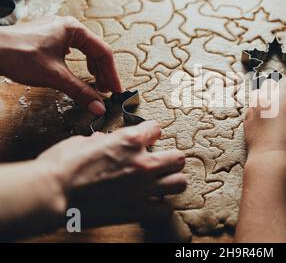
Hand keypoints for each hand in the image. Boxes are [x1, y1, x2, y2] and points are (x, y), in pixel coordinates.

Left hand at [0, 16, 121, 115]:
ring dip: (91, 69)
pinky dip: (78, 64)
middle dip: (102, 73)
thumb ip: (80, 92)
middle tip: (106, 91)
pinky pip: (72, 51)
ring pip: (84, 51)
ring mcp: (56, 31)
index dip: (112, 74)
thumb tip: (99, 107)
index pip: (103, 52)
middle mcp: (67, 27)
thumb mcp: (55, 76)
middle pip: (95, 51)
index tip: (115, 90)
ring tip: (95, 84)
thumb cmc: (19, 55)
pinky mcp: (47, 38)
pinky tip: (77, 71)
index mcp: (74, 29)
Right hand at [36, 121, 186, 225]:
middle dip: (170, 158)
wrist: (52, 193)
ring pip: (179, 182)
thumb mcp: (84, 141)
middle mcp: (143, 162)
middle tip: (160, 162)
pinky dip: (160, 206)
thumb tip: (106, 141)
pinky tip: (150, 202)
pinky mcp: (138, 210)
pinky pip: (165, 209)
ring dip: (171, 181)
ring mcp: (143, 188)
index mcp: (129, 140)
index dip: (150, 132)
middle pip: (178, 158)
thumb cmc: (62, 164)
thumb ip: (104, 140)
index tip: (146, 138)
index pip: (156, 129)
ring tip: (160, 183)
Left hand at [244, 77, 285, 168]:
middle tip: (284, 99)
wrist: (268, 155)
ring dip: (266, 97)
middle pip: (270, 84)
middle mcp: (264, 99)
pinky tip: (264, 119)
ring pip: (258, 93)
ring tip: (272, 108)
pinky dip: (258, 108)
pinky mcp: (246, 118)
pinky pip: (252, 107)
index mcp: (279, 97)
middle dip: (278, 89)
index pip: (285, 81)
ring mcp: (253, 108)